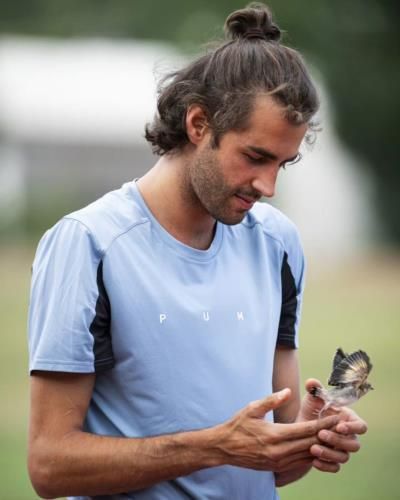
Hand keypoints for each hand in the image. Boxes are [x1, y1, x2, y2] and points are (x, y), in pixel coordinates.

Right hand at [214, 388, 339, 472]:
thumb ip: (272, 400)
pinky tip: (321, 448)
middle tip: (344, 426)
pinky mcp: (277, 467)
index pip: (307, 429)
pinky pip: (300, 462)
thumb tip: (288, 391)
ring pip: (309, 455)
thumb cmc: (237, 425)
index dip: (325, 423)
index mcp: (275, 435)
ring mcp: (279, 462)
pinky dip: (313, 455)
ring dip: (324, 446)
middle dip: (329, 434)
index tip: (338, 417)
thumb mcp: (252, 408)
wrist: (224, 448)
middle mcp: (279, 451)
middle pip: (311, 443)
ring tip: (338, 437)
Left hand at [298, 378, 367, 472]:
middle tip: (321, 434)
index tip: (339, 426)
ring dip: (330, 453)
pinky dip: (325, 465)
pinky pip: (334, 467)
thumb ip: (314, 390)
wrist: (299, 429)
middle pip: (354, 445)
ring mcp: (341, 450)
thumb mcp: (311, 399)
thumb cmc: (311, 411)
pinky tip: (313, 460)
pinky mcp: (332, 461)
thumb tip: (311, 382)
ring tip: (313, 448)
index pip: (361, 426)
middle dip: (338, 440)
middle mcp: (348, 437)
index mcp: (348, 420)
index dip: (354, 428)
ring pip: (344, 457)